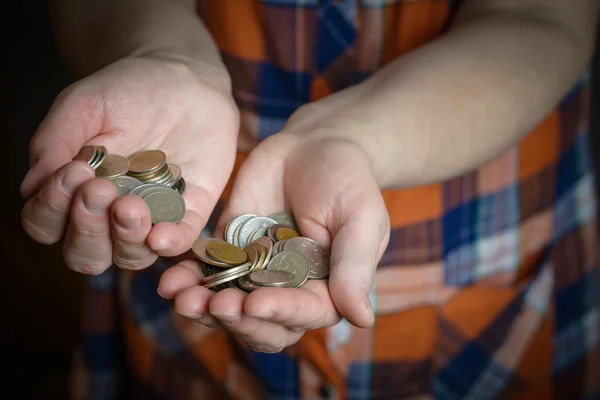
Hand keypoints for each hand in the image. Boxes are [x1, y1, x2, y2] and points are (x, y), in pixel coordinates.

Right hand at [21, 56, 238, 273]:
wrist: (185, 79)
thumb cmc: (128, 90)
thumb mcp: (84, 105)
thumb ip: (56, 141)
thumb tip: (30, 187)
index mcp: (74, 191)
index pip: (47, 223)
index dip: (51, 209)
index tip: (72, 172)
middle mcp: (109, 214)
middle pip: (85, 254)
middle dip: (87, 230)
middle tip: (99, 190)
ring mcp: (151, 217)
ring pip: (129, 256)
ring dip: (125, 239)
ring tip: (130, 206)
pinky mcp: (190, 212)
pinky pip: (180, 242)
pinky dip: (169, 244)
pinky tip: (161, 234)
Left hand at [158, 127, 389, 352]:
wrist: (314, 144)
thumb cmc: (348, 179)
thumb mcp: (359, 218)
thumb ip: (354, 266)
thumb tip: (363, 320)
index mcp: (325, 288)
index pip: (302, 314)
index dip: (279, 313)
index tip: (256, 302)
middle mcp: (288, 288)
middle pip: (260, 321)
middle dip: (236, 318)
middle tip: (215, 305)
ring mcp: (255, 270)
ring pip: (227, 302)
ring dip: (204, 307)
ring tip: (182, 297)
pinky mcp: (229, 248)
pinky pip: (205, 270)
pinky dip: (188, 277)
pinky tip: (171, 278)